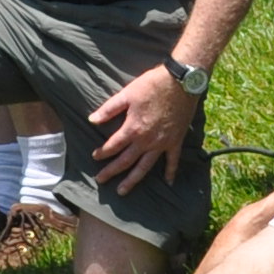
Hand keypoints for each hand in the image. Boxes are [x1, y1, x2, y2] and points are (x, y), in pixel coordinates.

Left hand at [83, 61, 200, 191]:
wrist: (181, 83)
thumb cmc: (152, 85)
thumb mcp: (127, 94)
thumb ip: (109, 109)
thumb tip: (92, 120)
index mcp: (133, 129)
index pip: (113, 146)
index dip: (102, 152)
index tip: (95, 156)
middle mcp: (146, 141)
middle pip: (126, 161)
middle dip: (111, 171)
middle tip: (100, 180)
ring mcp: (162, 143)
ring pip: (145, 166)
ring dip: (133, 180)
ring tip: (122, 191)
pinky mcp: (175, 141)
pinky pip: (173, 160)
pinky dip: (170, 172)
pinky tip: (168, 183)